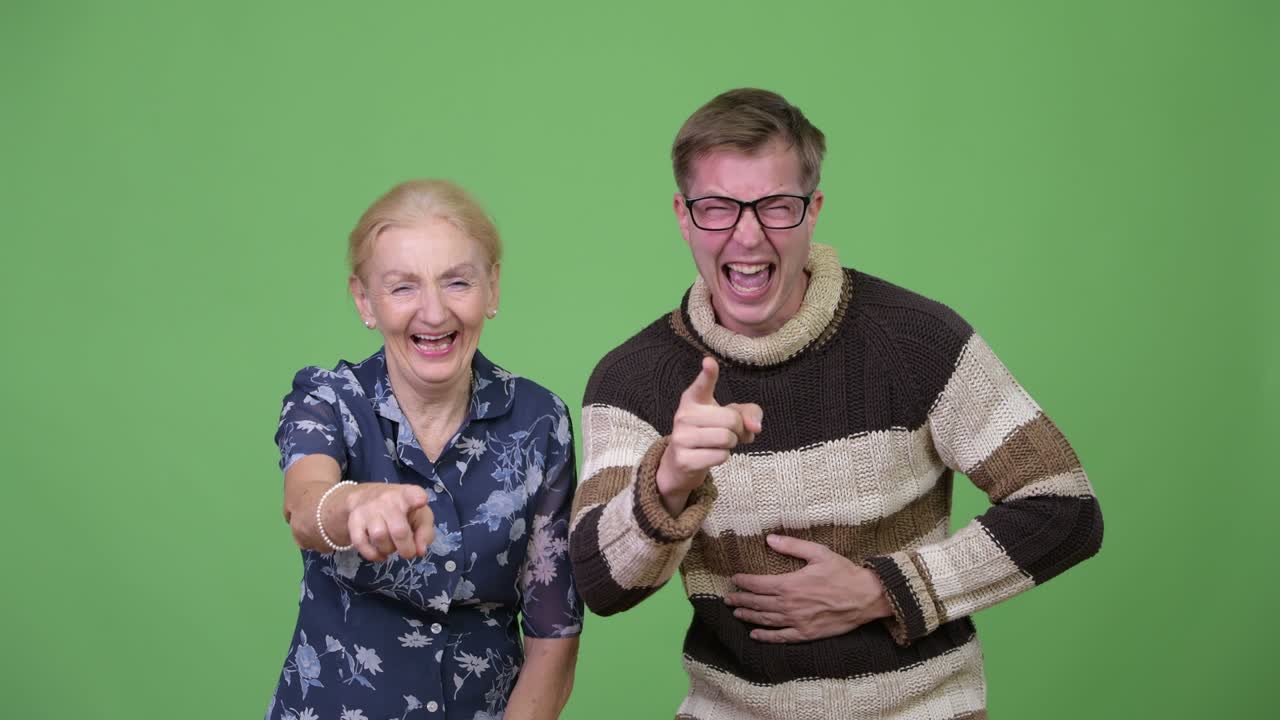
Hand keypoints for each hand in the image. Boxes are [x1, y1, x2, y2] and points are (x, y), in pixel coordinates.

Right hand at [340, 483, 435, 562]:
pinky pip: (360, 543)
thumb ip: (425, 533)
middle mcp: (387, 499)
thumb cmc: (402, 509)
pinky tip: (380, 554)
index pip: (413, 494)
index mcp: (407, 495)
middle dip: (406, 548)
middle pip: (399, 530)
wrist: (366, 497)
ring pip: (379, 537)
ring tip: (392, 547)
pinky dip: (372, 554)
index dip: (418, 498)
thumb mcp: (420, 516)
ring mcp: (368, 509)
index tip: (421, 501)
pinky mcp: (354, 521)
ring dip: (388, 549)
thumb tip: (420, 551)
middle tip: (408, 552)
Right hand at [656, 356, 762, 514]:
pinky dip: (723, 457)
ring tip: (720, 444)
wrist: (682, 462)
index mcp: (694, 398)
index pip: (702, 385)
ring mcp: (681, 437)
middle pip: (731, 419)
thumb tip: (755, 427)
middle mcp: (684, 415)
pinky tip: (711, 455)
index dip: (708, 374)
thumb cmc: (710, 432)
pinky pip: (720, 456)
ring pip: (726, 438)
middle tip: (731, 433)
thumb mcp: (730, 417)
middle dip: (739, 429)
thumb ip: (749, 413)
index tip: (709, 362)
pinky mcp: (684, 458)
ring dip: (731, 444)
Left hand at [725, 534, 892, 642]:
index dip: (743, 582)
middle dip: (740, 600)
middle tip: (727, 599)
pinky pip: (781, 637)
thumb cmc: (843, 573)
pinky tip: (755, 635)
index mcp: (789, 584)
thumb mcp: (818, 553)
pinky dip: (766, 637)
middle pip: (757, 603)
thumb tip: (769, 539)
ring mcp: (797, 622)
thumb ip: (792, 546)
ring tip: (736, 613)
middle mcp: (789, 605)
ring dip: (748, 617)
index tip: (734, 579)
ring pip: (765, 620)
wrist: (865, 597)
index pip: (758, 584)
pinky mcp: (806, 634)